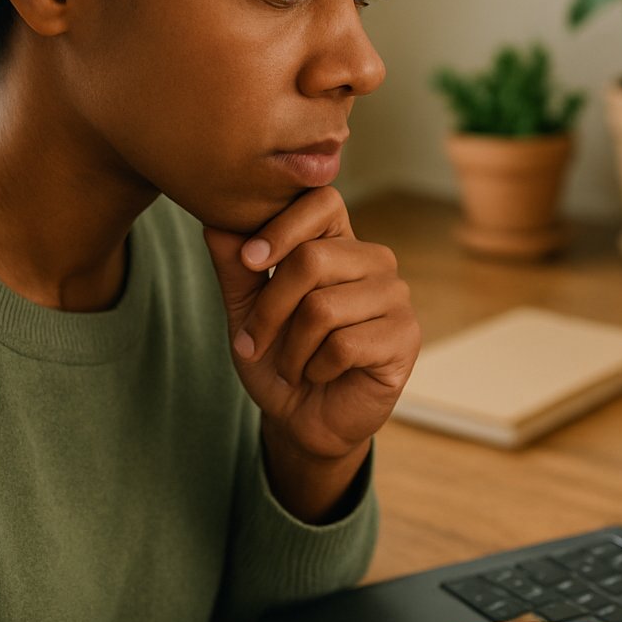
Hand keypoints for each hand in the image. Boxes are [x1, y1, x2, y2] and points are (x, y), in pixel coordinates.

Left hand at [203, 187, 420, 518]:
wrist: (303, 421)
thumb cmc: (279, 360)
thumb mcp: (245, 312)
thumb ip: (235, 268)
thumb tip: (216, 223)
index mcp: (339, 243)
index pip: (323, 200)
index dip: (282, 226)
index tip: (249, 262)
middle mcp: (374, 262)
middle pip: (313, 258)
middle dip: (270, 308)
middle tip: (254, 342)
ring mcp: (395, 298)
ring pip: (324, 307)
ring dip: (291, 348)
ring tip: (292, 365)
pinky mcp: (405, 337)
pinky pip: (344, 344)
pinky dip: (315, 368)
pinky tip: (320, 375)